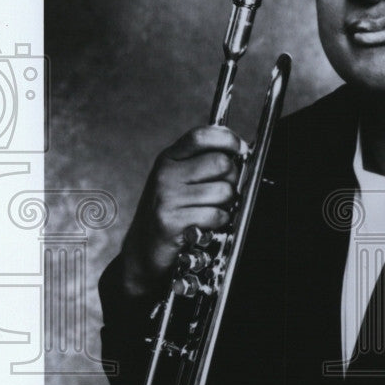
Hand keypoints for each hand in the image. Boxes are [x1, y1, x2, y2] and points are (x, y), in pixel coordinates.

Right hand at [120, 126, 245, 297]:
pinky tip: (206, 224)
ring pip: (224, 191)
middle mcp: (165, 174)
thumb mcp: (178, 180)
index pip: (202, 136)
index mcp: (169, 159)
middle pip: (221, 163)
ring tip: (211, 210)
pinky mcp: (172, 221)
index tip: (240, 149)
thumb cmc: (169, 213)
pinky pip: (216, 215)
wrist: (143, 249)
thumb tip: (240, 152)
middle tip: (224, 191)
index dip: (228, 139)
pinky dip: (218, 221)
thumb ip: (202, 162)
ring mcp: (167, 197)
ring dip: (226, 204)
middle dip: (232, 179)